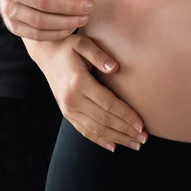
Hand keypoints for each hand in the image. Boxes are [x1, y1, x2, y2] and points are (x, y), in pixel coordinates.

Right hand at [0, 0, 92, 40]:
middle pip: (43, 2)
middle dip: (70, 6)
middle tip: (88, 7)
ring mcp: (9, 10)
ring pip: (41, 21)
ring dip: (67, 22)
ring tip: (83, 18)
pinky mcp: (13, 26)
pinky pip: (37, 35)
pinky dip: (57, 33)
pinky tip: (71, 28)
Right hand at [24, 34, 146, 151]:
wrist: (46, 54)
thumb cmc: (69, 46)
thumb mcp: (83, 43)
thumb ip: (99, 55)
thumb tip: (115, 68)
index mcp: (79, 83)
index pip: (108, 104)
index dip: (126, 116)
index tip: (141, 125)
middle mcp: (72, 99)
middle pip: (104, 120)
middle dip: (126, 131)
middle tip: (144, 139)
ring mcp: (67, 109)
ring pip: (95, 129)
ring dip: (116, 139)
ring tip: (135, 145)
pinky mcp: (66, 113)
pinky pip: (84, 131)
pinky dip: (99, 140)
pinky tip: (113, 147)